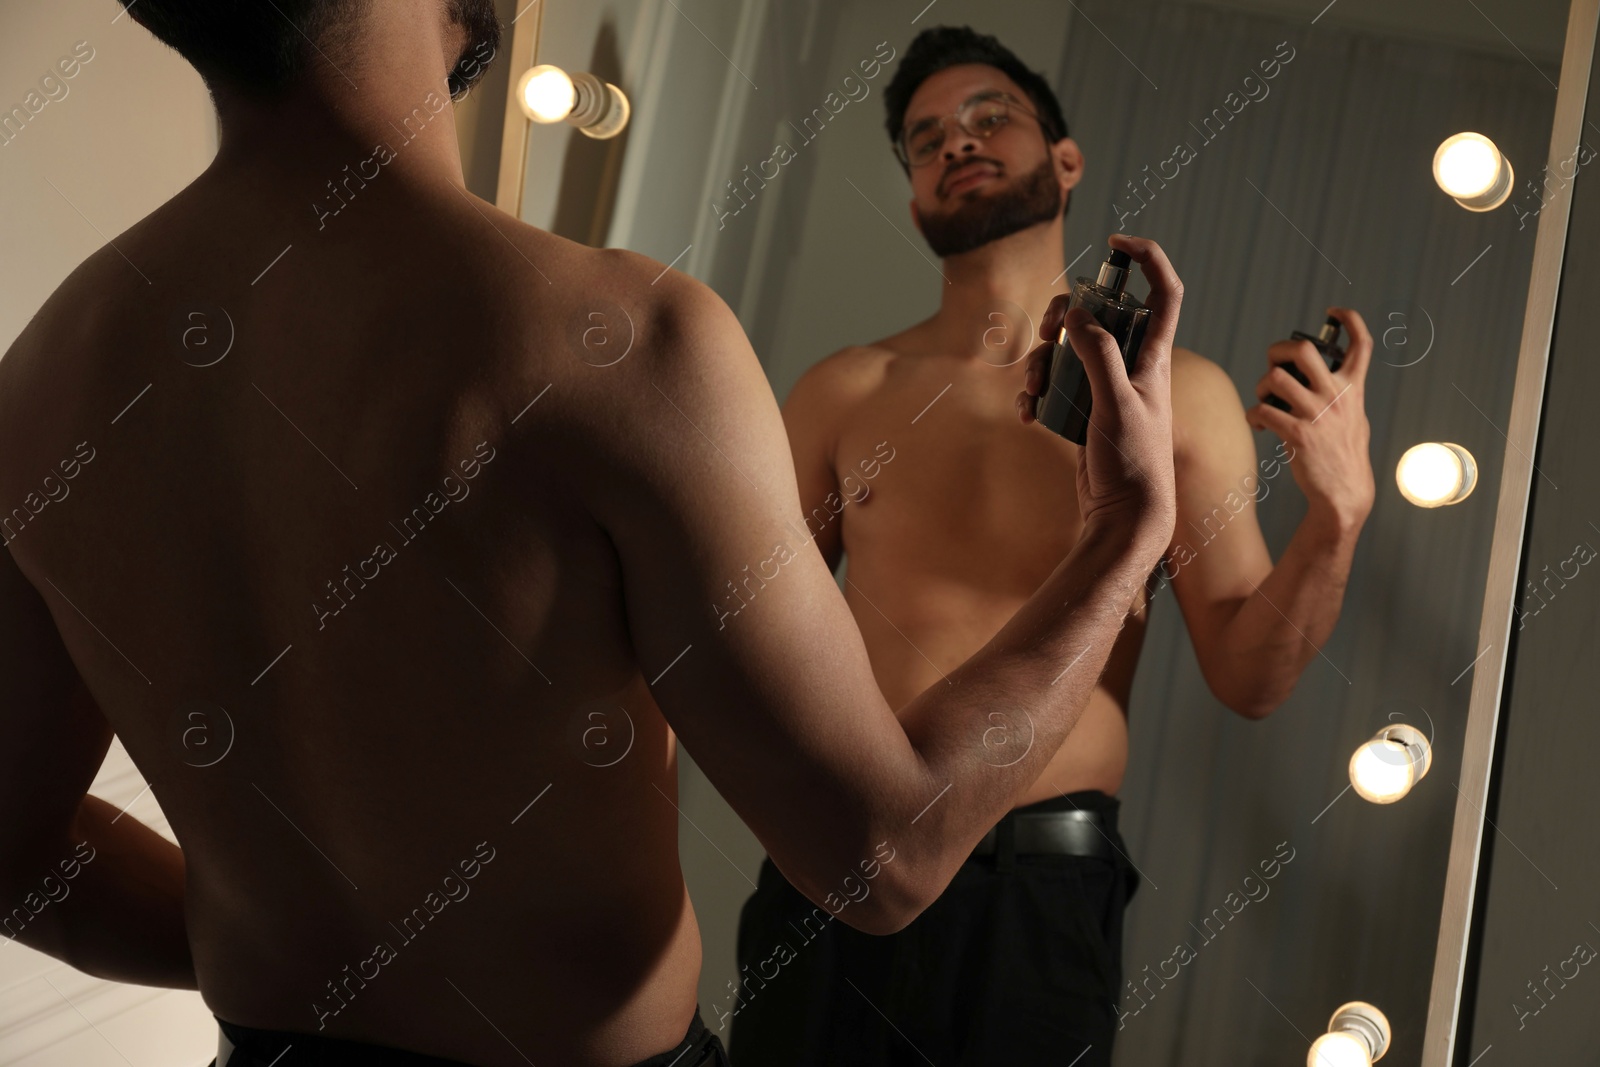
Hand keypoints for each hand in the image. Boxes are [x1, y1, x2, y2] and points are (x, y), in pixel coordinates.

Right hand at [1017, 234, 1178, 552]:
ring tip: (1032, 387)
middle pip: (1100, 316)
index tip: (1116, 242)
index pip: (1164, 292)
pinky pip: (1057, 387)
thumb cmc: (1134, 463)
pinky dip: (1038, 394)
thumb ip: (1100, 354)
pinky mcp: (1087, 413)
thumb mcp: (1118, 403)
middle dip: (1067, 316)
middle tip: (1049, 328)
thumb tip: (1078, 315)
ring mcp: (1108, 389)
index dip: (1147, 259)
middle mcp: (1134, 367)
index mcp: (1154, 357)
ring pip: (1070, 351)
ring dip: (1043, 361)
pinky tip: (1030, 413)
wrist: (1125, 517)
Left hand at [1244, 306, 1376, 531]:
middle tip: (1274, 365)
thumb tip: (1313, 372)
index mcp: (1353, 388)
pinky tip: (1260, 424)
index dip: (1349, 319)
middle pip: (1302, 349)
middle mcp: (1336, 396)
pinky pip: (1262, 411)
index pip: (1361, 343)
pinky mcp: (1297, 434)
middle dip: (1277, 350)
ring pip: (1274, 378)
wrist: (1345, 492)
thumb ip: (1339, 392)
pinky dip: (1253, 415)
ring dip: (1260, 386)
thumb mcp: (1354, 416)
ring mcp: (1317, 414)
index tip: (1332, 312)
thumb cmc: (1344, 452)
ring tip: (1264, 400)